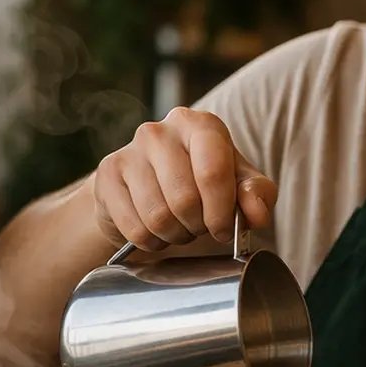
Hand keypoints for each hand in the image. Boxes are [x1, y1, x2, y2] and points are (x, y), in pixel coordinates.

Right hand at [91, 106, 276, 252]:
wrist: (152, 193)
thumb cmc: (204, 188)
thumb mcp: (241, 188)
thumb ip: (258, 195)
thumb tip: (256, 213)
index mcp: (200, 125)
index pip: (213, 172)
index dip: (221, 212)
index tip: (224, 230)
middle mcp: (160, 131)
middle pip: (184, 199)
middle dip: (197, 226)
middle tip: (198, 226)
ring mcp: (129, 151)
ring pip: (158, 217)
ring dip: (174, 235)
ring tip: (179, 227)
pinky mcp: (107, 175)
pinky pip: (134, 228)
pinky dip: (150, 241)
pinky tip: (155, 230)